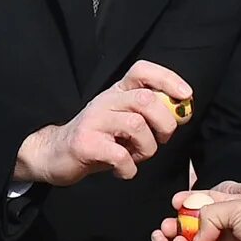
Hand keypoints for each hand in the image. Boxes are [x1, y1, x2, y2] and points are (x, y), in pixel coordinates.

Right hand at [15, 60, 192, 186]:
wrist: (54, 154)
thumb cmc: (98, 140)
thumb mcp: (122, 121)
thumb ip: (148, 114)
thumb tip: (181, 113)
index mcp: (116, 92)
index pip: (142, 70)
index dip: (168, 79)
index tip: (186, 96)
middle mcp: (105, 101)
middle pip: (146, 100)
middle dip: (164, 123)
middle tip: (161, 140)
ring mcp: (93, 121)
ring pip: (137, 126)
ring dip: (147, 149)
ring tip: (137, 157)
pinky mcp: (85, 144)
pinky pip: (120, 155)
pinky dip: (129, 168)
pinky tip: (123, 171)